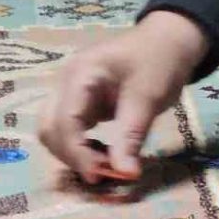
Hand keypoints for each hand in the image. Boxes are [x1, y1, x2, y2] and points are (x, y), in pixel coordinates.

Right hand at [37, 10, 209, 181]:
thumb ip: (132, 136)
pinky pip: (69, 130)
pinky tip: (104, 153)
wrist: (169, 40)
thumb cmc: (160, 61)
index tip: (99, 177)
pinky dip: (81, 147)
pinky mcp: (81, 102)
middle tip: (104, 174)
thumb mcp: (148, 98)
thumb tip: (126, 174)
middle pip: (49, 127)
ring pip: (54, 131)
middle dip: (71, 155)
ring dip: (73, 153)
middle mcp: (66, 83)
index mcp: (80, 74)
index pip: (64, 121)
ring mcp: (71, 92)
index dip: (76, 153)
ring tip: (106, 164)